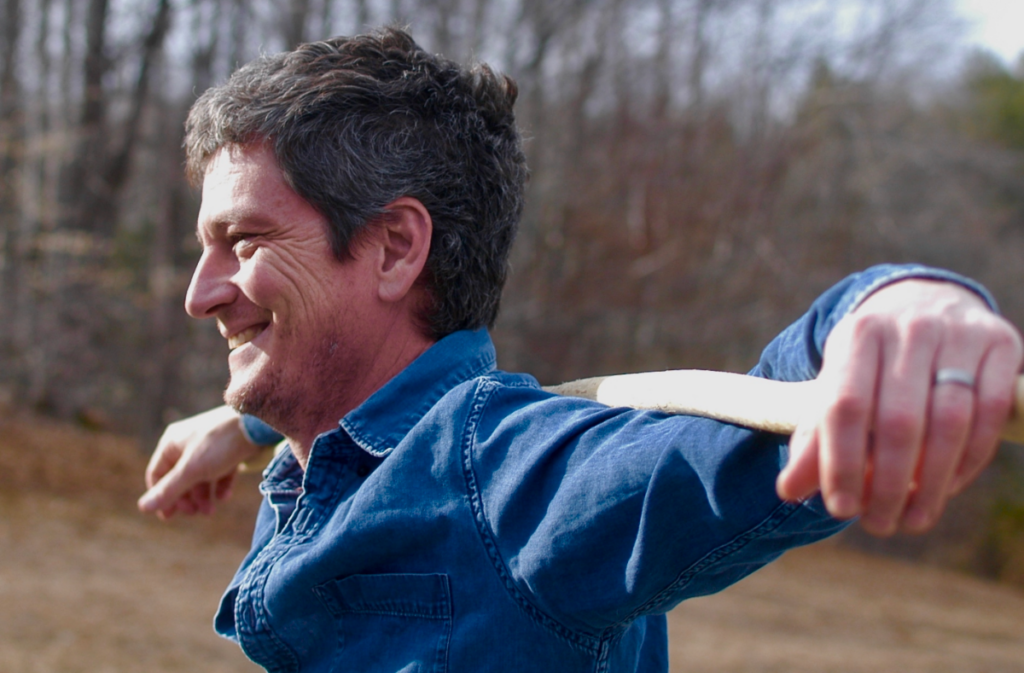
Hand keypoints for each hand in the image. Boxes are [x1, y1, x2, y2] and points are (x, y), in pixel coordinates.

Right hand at [138, 405, 262, 518]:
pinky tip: (225, 496)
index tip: (168, 517)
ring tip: (210, 511)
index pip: (157, 474)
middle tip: (196, 513)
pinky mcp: (229, 448)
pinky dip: (220, 485)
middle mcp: (188, 442)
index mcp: (172, 443)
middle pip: (179, 477)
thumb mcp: (192, 470)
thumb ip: (169, 490)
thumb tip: (142, 508)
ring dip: (203, 496)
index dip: (161, 496)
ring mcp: (209, 445)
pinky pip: (219, 471)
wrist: (257, 424)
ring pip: (200, 476)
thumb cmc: (220, 444)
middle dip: (186, 498)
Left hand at [777, 279, 1022, 535]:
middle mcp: (908, 328)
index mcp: (858, 334)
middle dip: (887, 484)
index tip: (841, 509)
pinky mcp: (1001, 344)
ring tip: (913, 519)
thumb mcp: (837, 386)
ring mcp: (958, 333)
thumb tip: (788, 491)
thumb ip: (814, 437)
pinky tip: (948, 487)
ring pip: (949, 421)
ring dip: (932, 482)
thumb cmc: (873, 365)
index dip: (841, 463)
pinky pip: (990, 413)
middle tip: (879, 525)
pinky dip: (969, 459)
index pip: (845, 407)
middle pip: (898, 420)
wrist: (928, 306)